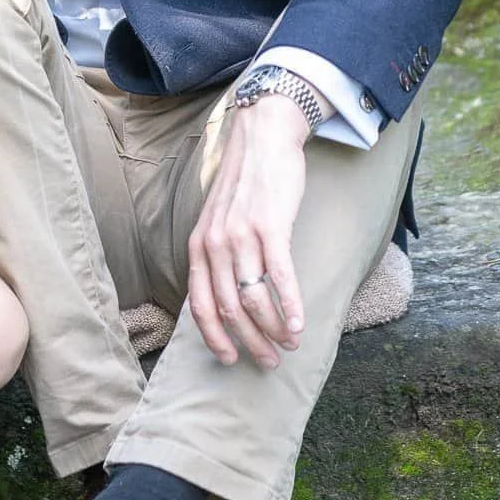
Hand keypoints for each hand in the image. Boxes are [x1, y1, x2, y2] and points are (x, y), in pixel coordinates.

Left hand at [186, 95, 310, 368]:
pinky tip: (300, 326)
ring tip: (289, 344)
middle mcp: (215, 244)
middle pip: (230, 309)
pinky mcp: (270, 227)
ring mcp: (241, 235)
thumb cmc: (244, 184)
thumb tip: (227, 296)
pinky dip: (291, 307)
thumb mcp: (217, 219)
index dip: (215, 337)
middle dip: (250, 343)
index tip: (230, 359)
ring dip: (274, 330)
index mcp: (199, 245)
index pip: (200, 304)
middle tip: (269, 361)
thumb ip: (217, 254)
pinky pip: (280, 278)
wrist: (262, 138)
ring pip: (254, 300)